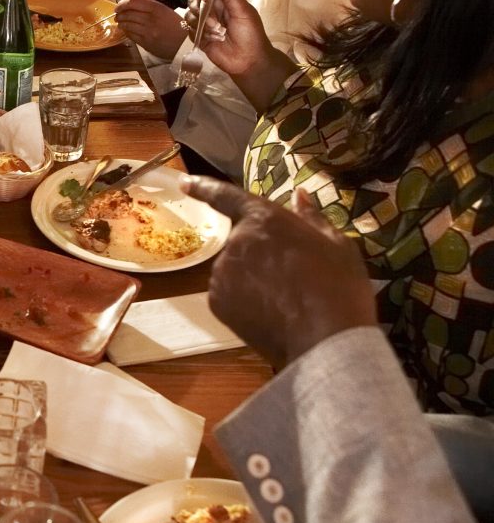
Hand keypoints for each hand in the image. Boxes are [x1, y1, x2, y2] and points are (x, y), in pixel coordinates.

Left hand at [114, 0, 187, 60]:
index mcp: (157, 8)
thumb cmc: (176, 25)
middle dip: (119, 14)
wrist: (185, 43)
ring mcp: (148, 32)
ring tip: (120, 22)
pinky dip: (126, 31)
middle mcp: (151, 19)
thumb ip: (145, 3)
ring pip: (127, 25)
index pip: (133, 2)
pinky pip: (130, 35)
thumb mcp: (164, 10)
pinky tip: (126, 30)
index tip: (118, 7)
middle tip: (117, 15)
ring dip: (121, 23)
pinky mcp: (146, 43)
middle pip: (127, 13)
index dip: (122, 4)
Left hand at [183, 177, 376, 368]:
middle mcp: (235, 242)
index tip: (185, 183)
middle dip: (260, 254)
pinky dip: (244, 300)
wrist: (323, 339)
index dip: (204, 187)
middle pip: (242, 242)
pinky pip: (229, 294)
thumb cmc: (337, 286)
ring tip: (287, 298)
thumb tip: (299, 195)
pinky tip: (272, 312)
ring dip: (253, 278)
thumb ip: (311, 217)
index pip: (226, 196)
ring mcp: (222, 273)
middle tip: (292, 275)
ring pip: (235, 270)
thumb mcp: (336, 244)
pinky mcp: (216, 302)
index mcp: (263, 219)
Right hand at [189, 0, 273, 77]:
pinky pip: (189, 30)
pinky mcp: (199, 38)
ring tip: (217, 31)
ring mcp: (204, 25)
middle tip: (214, 18)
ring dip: (202, 22)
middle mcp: (211, 11)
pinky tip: (212, 38)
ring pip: (189, 15)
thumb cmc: (251, 34)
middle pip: (194, 0)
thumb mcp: (244, 10)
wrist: (249, 60)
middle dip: (200, 7)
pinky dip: (199, 32)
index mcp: (223, 1)